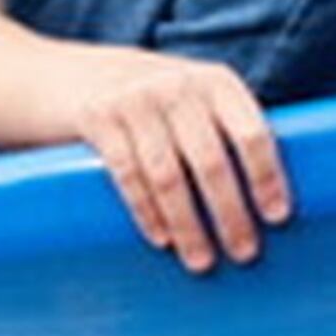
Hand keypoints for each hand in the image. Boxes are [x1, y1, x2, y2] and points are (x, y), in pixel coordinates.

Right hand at [73, 52, 290, 272]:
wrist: (58, 75)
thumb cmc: (147, 99)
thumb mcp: (189, 95)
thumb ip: (221, 126)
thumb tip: (265, 194)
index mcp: (216, 82)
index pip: (251, 132)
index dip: (266, 176)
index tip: (277, 217)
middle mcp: (178, 85)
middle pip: (212, 161)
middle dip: (231, 214)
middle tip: (244, 253)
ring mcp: (135, 99)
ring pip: (170, 176)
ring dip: (189, 226)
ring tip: (201, 260)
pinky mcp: (98, 118)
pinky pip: (129, 175)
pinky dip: (147, 213)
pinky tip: (162, 239)